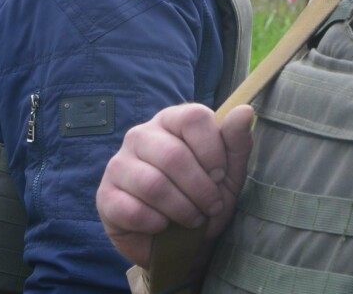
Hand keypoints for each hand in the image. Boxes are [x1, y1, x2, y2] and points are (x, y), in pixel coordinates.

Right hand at [96, 102, 254, 269]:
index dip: (213, 152)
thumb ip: (236, 142)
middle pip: (173, 155)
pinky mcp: (106, 196)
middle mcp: (141, 135)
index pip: (193, 117)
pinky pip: (133, 211)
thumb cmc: (203, 198)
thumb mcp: (229, 173)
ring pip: (153, 184)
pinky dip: (158, 225)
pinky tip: (164, 226)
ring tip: (192, 219)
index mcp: (171, 120)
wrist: (180, 243)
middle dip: (201, 189)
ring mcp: (119, 164)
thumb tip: (246, 111)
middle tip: (211, 207)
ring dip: (182, 210)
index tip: (221, 176)